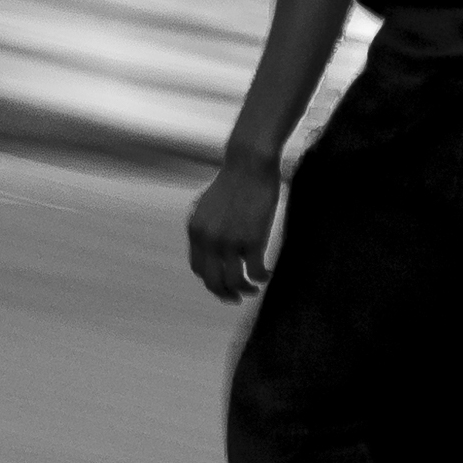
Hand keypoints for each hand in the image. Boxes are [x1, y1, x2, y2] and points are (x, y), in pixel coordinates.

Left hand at [186, 158, 282, 301]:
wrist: (249, 164)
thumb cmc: (235, 180)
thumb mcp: (210, 204)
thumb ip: (209, 226)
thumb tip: (215, 244)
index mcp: (196, 230)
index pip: (198, 268)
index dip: (211, 279)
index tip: (223, 281)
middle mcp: (208, 239)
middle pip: (212, 281)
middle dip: (224, 294)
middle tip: (235, 298)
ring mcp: (229, 241)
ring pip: (233, 281)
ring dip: (244, 290)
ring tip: (254, 289)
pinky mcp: (251, 240)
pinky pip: (254, 271)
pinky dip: (260, 278)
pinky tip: (267, 275)